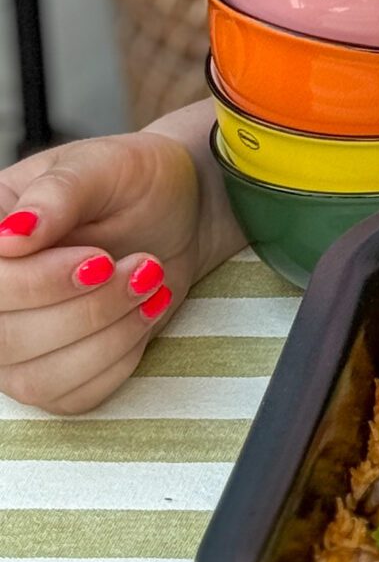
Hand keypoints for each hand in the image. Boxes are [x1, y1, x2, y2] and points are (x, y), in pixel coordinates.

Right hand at [0, 130, 206, 413]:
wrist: (179, 213)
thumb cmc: (135, 181)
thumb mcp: (104, 166)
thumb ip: (58, 194)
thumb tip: (11, 237)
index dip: (38, 285)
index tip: (100, 259)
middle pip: (5, 340)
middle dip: (86, 309)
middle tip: (144, 265)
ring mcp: (16, 343)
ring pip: (37, 379)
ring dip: (109, 334)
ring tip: (152, 281)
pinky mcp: (54, 375)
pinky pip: (74, 396)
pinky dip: (120, 358)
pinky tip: (146, 312)